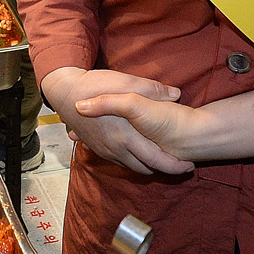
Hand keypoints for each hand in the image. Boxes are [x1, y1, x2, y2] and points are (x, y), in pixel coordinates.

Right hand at [42, 67, 189, 175]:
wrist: (64, 92)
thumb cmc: (94, 86)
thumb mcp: (125, 82)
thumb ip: (152, 90)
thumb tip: (175, 93)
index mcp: (126, 136)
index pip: (156, 160)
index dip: (174, 166)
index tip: (188, 166)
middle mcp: (115, 148)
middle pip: (144, 168)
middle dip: (163, 170)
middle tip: (179, 166)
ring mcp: (105, 150)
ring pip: (131, 167)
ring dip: (147, 166)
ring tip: (162, 160)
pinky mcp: (96, 148)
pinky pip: (119, 162)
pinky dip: (132, 162)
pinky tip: (139, 154)